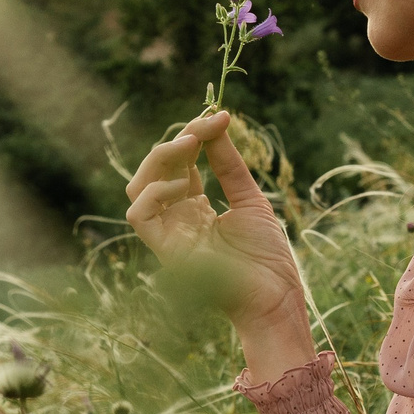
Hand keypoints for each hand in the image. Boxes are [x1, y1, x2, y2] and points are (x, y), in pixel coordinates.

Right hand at [125, 111, 314, 378]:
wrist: (275, 296)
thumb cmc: (267, 256)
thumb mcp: (250, 199)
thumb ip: (229, 165)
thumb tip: (218, 123)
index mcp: (195, 208)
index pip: (179, 164)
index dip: (193, 137)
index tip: (219, 117)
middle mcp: (177, 219)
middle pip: (153, 172)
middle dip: (174, 142)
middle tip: (201, 128)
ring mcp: (169, 234)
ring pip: (137, 188)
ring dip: (159, 160)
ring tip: (189, 146)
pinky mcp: (166, 250)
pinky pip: (139, 216)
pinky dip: (153, 193)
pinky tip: (183, 185)